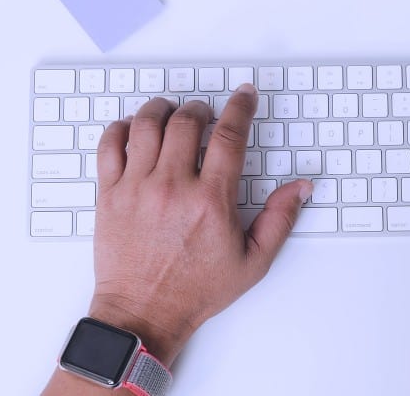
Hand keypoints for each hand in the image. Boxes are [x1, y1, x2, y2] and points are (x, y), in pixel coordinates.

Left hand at [89, 86, 311, 365]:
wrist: (143, 313)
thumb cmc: (195, 290)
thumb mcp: (252, 262)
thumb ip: (279, 220)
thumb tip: (300, 188)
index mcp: (210, 200)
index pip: (228, 135)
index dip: (240, 107)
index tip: (244, 95)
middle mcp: (172, 187)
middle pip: (186, 121)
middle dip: (201, 108)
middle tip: (206, 112)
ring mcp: (137, 188)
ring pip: (146, 124)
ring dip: (162, 109)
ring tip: (171, 111)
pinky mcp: (109, 195)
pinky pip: (109, 145)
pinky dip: (122, 128)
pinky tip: (133, 129)